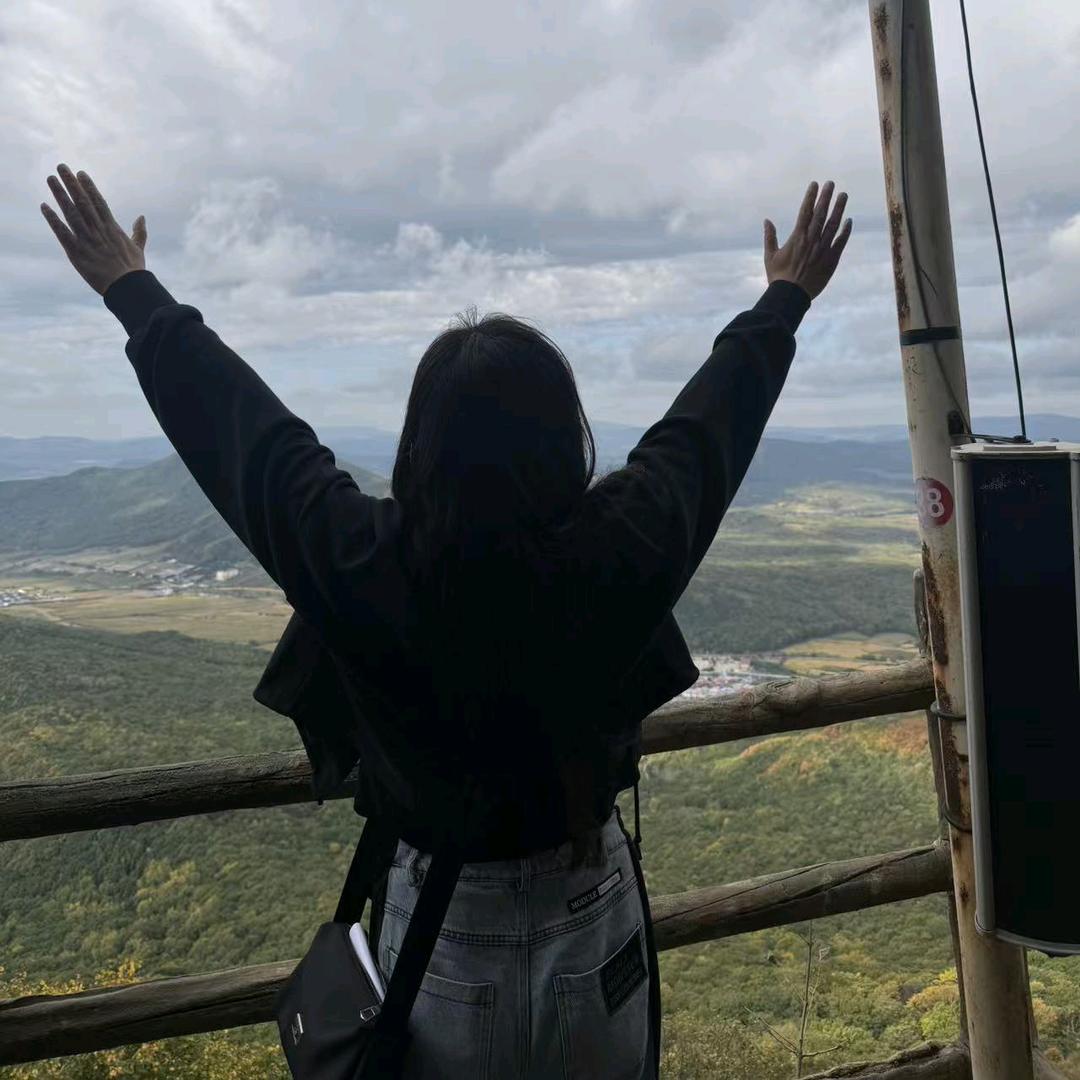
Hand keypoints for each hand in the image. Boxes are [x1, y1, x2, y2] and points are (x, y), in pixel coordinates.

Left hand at [40, 164, 147, 296]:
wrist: (127, 287)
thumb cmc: (133, 270)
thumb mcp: (138, 249)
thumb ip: (139, 232)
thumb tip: (141, 217)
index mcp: (112, 228)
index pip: (98, 202)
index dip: (88, 187)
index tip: (80, 173)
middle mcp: (98, 230)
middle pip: (83, 202)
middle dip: (71, 183)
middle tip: (61, 167)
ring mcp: (87, 240)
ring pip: (71, 212)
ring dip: (60, 194)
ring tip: (51, 179)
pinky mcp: (76, 252)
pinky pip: (62, 233)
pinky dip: (53, 219)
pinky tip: (45, 206)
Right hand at [763, 180, 851, 300]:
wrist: (790, 295)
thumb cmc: (778, 277)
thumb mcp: (770, 256)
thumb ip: (769, 237)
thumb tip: (767, 221)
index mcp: (797, 237)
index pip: (805, 211)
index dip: (810, 197)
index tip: (815, 185)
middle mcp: (811, 240)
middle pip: (821, 214)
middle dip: (826, 197)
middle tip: (831, 184)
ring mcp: (823, 249)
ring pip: (833, 224)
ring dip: (839, 209)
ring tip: (843, 196)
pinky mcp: (831, 260)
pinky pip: (840, 242)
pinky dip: (845, 231)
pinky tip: (849, 221)